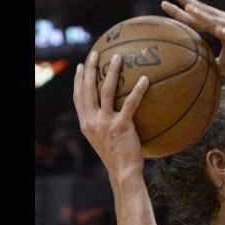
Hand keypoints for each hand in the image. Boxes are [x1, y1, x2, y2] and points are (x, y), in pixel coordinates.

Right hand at [72, 51, 148, 179]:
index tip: (82, 66)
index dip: (79, 80)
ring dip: (111, 71)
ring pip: (106, 90)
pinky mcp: (121, 126)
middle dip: (91, 68)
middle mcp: (92, 121)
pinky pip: (130, 103)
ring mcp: (105, 123)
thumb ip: (104, 124)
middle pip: (88, 89)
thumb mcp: (104, 139)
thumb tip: (115, 112)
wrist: (123, 172)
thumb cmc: (117, 156)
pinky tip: (145, 79)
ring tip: (118, 58)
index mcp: (86, 123)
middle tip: (96, 53)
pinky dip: (138, 90)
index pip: (78, 97)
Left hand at [161, 0, 224, 80]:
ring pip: (216, 20)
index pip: (196, 18)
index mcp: (219, 28)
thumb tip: (194, 69)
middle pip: (203, 10)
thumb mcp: (222, 65)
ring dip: (203, 14)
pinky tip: (217, 30)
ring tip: (188, 8)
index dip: (180, 11)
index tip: (164, 3)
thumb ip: (209, 61)